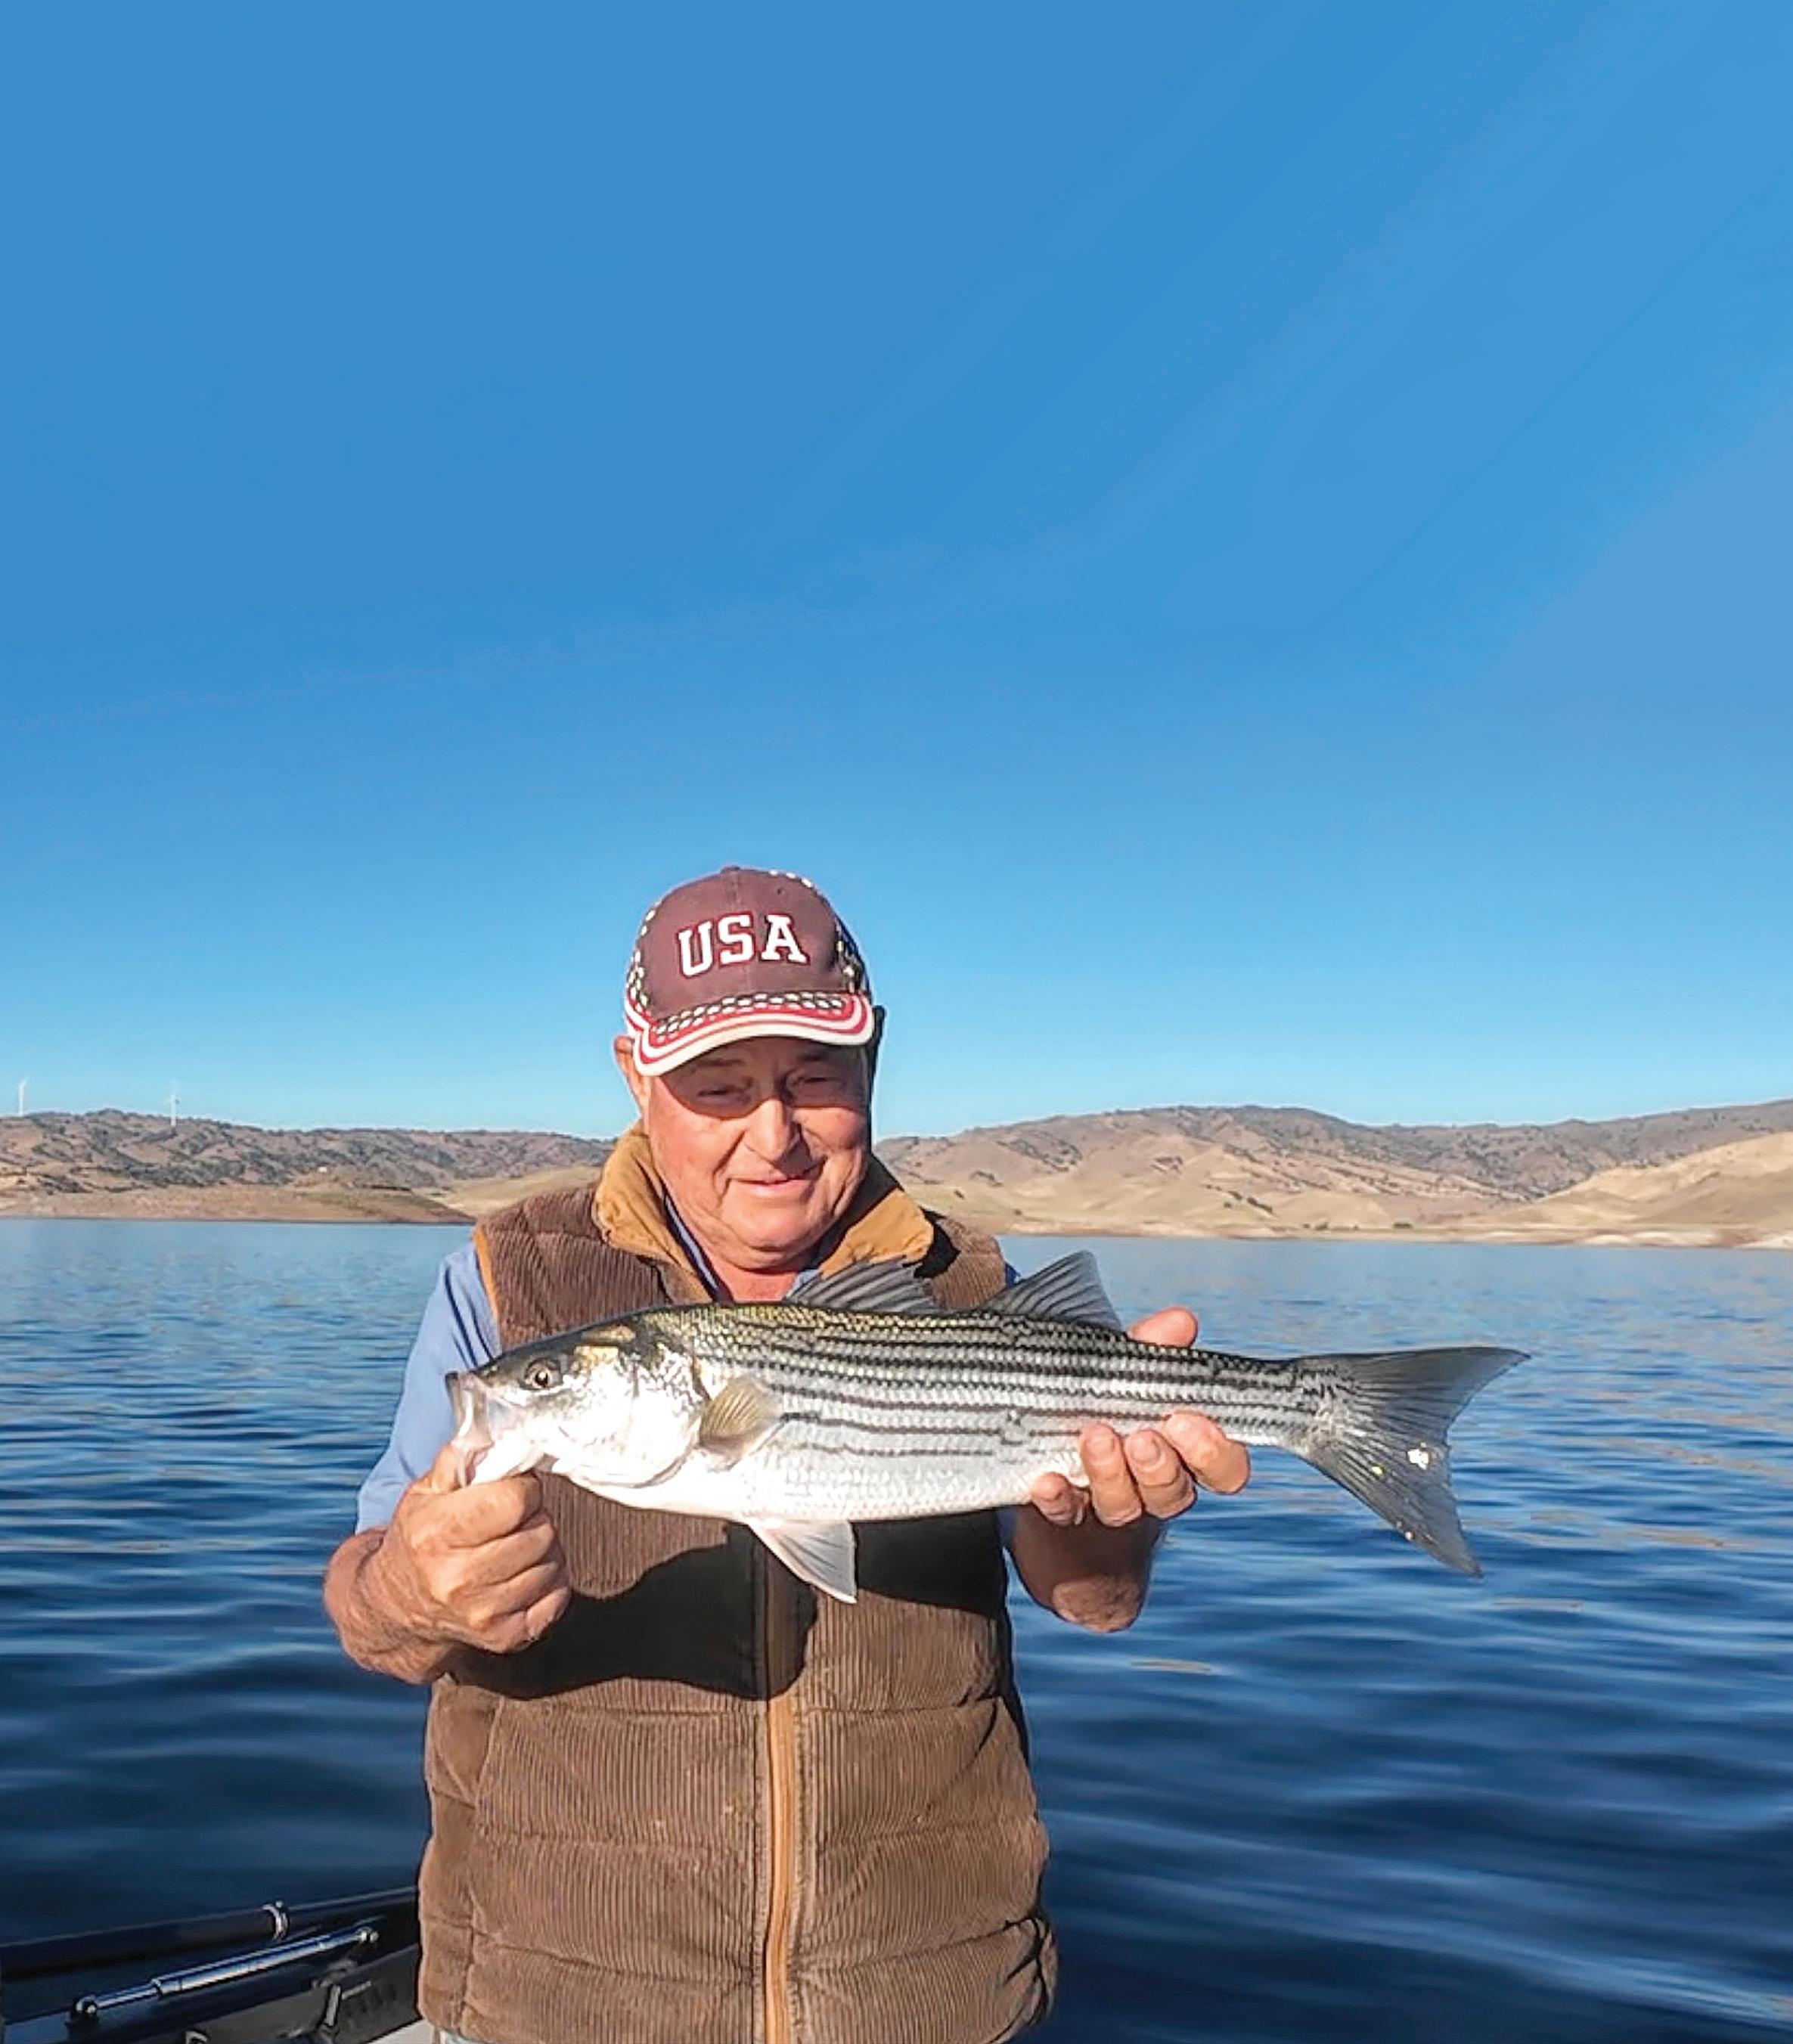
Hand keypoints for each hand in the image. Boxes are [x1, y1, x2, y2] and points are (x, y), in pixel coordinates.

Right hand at [365, 1440, 571, 1654]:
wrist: (396, 1607)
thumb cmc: (418, 1539)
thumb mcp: (424, 1493)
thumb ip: (459, 1458)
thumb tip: (493, 1432)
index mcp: (438, 1533)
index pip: (515, 1500)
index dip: (524, 1488)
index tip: (514, 1489)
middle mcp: (458, 1579)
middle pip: (541, 1531)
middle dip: (534, 1517)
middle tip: (513, 1519)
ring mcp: (482, 1612)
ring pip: (553, 1563)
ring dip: (543, 1549)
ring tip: (516, 1545)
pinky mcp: (504, 1637)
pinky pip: (557, 1597)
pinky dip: (550, 1582)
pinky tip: (524, 1573)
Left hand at [1027, 1307, 1250, 1528]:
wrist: (1050, 1437)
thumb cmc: (1109, 1395)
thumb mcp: (1128, 1365)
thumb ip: (1154, 1346)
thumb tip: (1180, 1322)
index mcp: (1185, 1451)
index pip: (1224, 1468)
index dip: (1214, 1453)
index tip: (1187, 1420)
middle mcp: (1154, 1485)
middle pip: (1174, 1492)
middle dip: (1160, 1467)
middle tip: (1143, 1437)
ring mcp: (1111, 1501)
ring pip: (1123, 1506)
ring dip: (1111, 1473)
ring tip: (1094, 1436)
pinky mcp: (1066, 1510)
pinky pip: (1065, 1512)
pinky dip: (1058, 1497)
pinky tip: (1047, 1481)